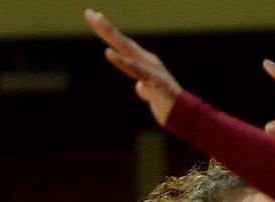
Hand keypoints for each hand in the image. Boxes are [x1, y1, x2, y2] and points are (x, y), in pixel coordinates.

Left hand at [84, 9, 181, 126]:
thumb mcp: (151, 94)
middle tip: (89, 13)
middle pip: (122, 42)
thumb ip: (144, 88)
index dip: (108, 32)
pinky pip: (134, 69)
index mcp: (145, 63)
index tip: (93, 17)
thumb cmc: (168, 104)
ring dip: (111, 35)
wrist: (184, 115)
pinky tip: (108, 52)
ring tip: (98, 21)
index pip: (123, 45)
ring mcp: (151, 69)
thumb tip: (140, 88)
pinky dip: (121, 61)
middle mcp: (147, 61)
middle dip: (105, 27)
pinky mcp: (153, 80)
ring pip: (127, 49)